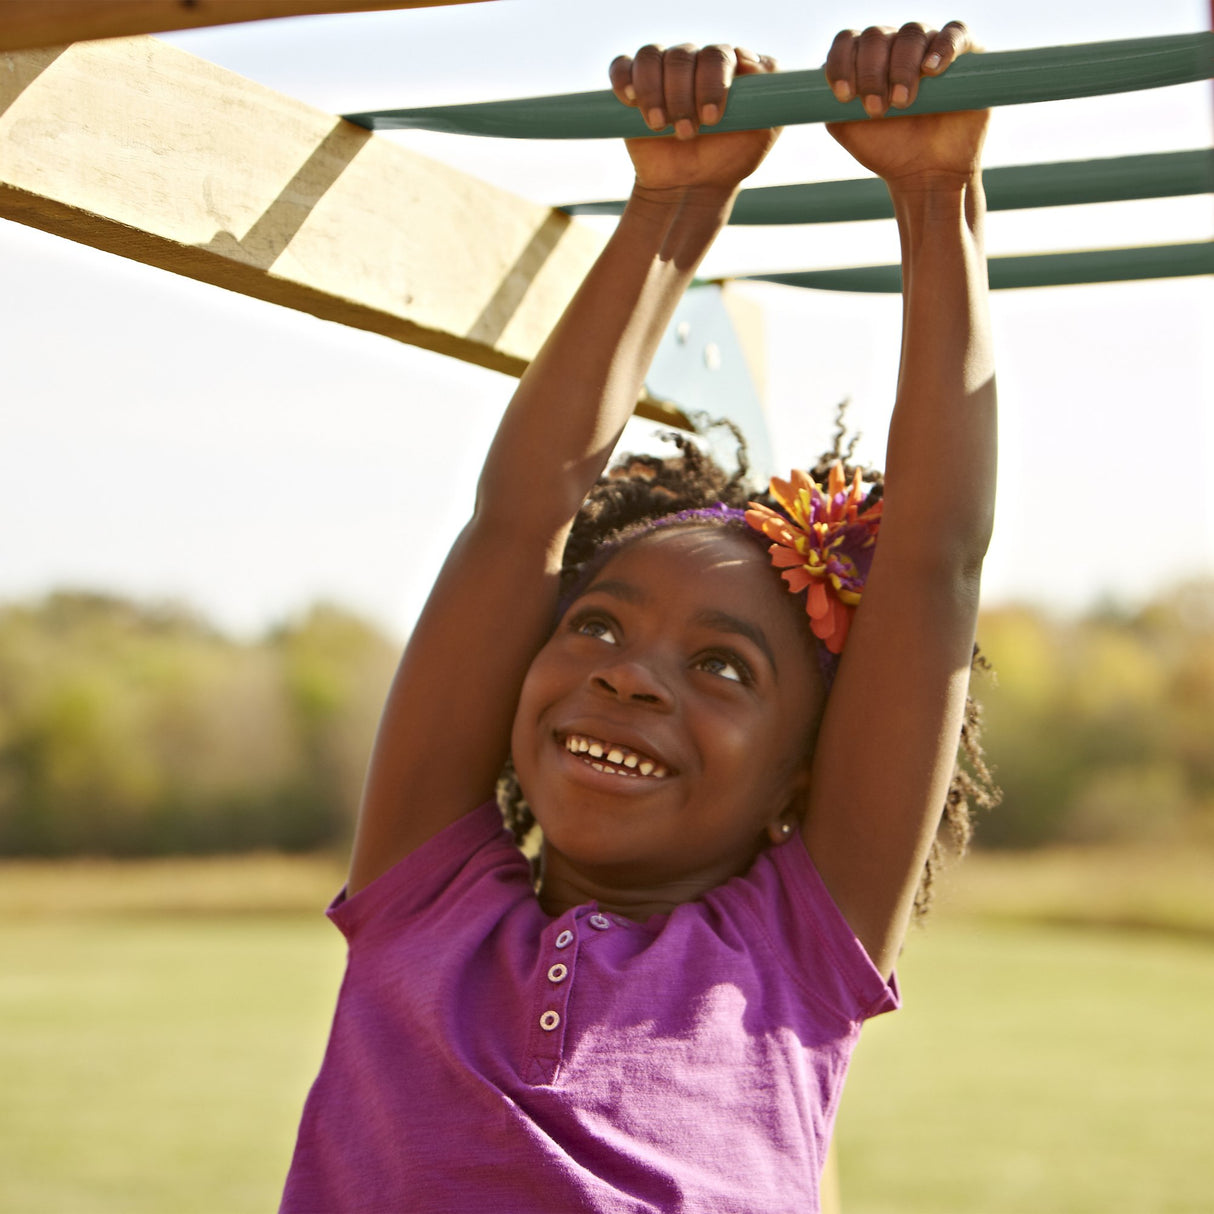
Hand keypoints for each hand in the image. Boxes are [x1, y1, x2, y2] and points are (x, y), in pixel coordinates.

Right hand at [609, 44, 780, 195]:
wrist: (691, 188)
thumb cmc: (728, 160)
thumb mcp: (762, 131)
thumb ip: (768, 94)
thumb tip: (748, 59)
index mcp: (729, 67)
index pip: (719, 54)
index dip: (713, 82)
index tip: (713, 118)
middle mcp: (696, 63)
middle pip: (684, 55)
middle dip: (682, 96)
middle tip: (687, 133)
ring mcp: (665, 72)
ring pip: (653, 57)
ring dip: (654, 93)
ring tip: (659, 125)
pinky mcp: (635, 87)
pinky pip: (622, 65)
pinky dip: (623, 78)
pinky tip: (630, 100)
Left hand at [824, 22, 987, 187]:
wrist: (927, 174)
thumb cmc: (888, 151)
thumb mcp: (848, 129)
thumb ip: (829, 103)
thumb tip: (820, 72)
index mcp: (866, 61)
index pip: (848, 42)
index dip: (842, 63)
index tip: (844, 96)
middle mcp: (896, 47)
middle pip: (877, 36)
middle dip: (871, 72)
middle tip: (877, 109)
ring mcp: (929, 48)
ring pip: (911, 33)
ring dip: (901, 66)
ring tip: (902, 101)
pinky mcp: (965, 55)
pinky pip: (954, 34)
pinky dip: (942, 47)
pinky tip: (931, 70)